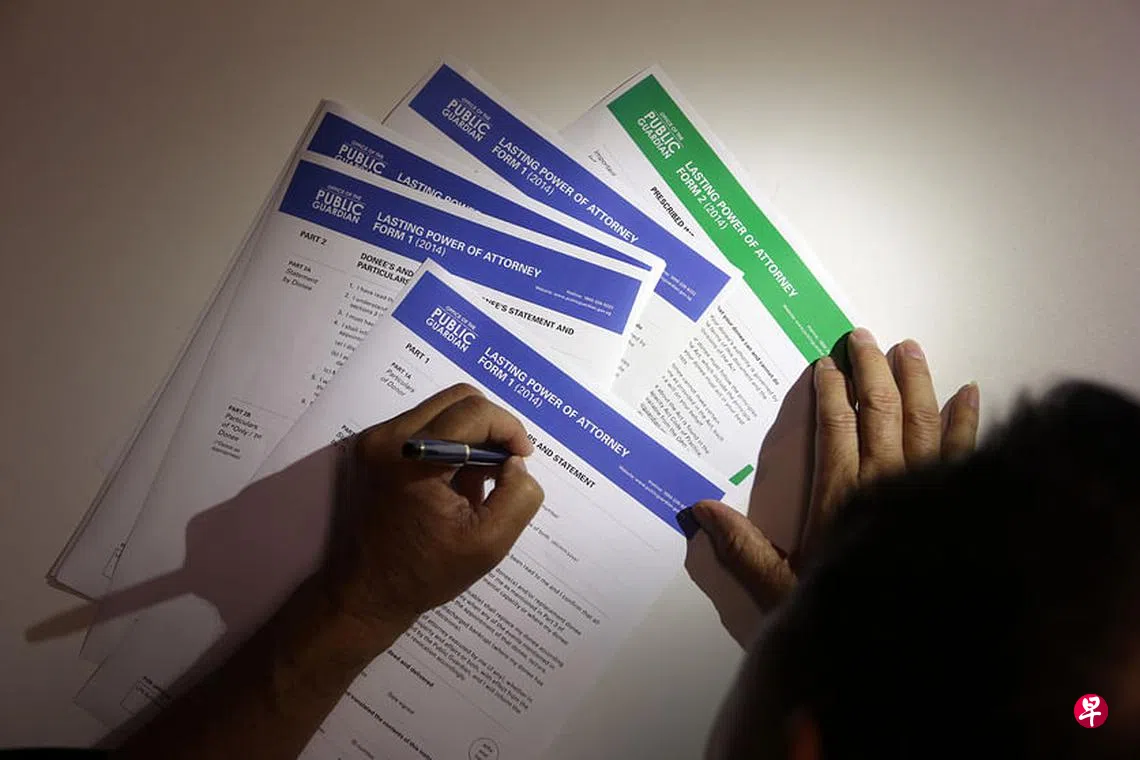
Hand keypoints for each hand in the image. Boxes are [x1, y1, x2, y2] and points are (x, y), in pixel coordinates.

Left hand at [321, 383, 544, 631]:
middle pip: (458, 399)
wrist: (366, 593)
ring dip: (471, 436)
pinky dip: (450, 444)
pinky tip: (453, 484)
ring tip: (476, 483)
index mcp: (411, 458)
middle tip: (504, 466)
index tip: (522, 459)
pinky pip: (425, 426)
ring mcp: (375, 440)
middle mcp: (387, 437)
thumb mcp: (489, 543)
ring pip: (442, 410)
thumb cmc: (426, 572)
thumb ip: (518, 496)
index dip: (509, 429)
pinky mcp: (373, 448)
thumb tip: (515, 461)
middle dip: (492, 427)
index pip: (474, 412)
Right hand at [690, 328, 979, 612]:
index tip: (824, 364)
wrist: (908, 645)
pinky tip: (969, 391)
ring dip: (916, 380)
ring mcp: (925, 488)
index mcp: (842, 497)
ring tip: (908, 347)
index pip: (835, 427)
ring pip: (923, 421)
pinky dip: (967, 419)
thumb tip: (699, 510)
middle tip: (862, 337)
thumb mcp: (781, 589)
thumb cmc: (845, 619)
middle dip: (871, 369)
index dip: (829, 392)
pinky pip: (964, 450)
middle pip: (880, 411)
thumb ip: (744, 549)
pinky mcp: (956, 499)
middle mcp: (886, 482)